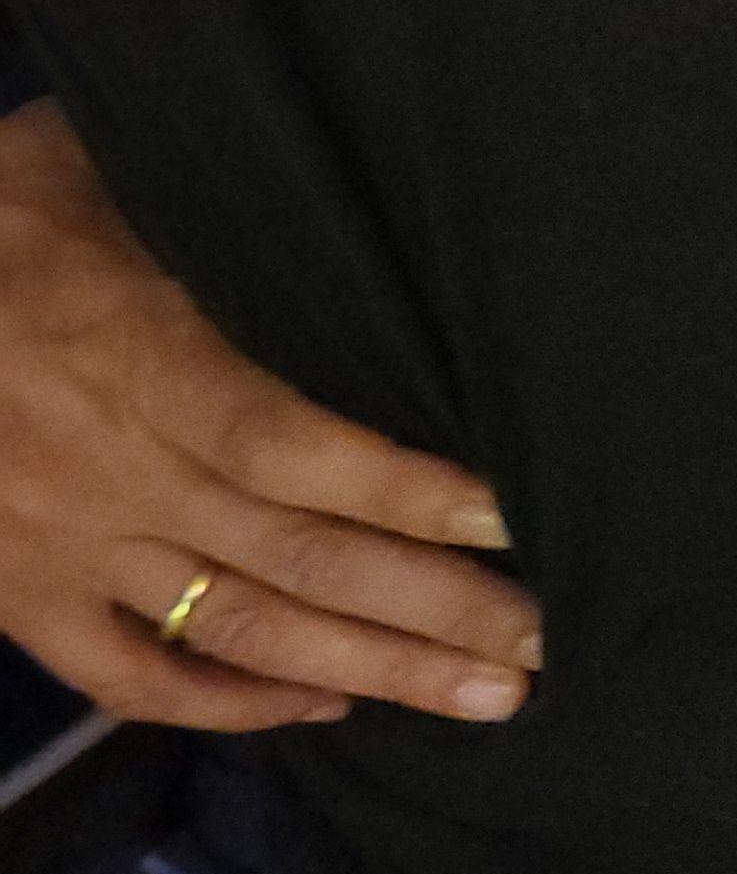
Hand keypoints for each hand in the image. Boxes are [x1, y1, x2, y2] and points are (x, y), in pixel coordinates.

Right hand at [0, 102, 538, 729]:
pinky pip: (131, 678)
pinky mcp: (17, 595)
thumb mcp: (104, 168)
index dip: (404, 492)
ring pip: (239, 631)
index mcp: (133, 363)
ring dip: (371, 671)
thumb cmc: (1, 212)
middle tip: (545, 642)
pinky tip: (327, 705)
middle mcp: (107, 472)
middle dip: (433, 609)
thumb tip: (368, 206)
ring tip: (486, 694)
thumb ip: (226, 212)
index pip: (288, 446)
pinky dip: (233, 705)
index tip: (511, 519)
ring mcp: (61, 546)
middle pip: (297, 558)